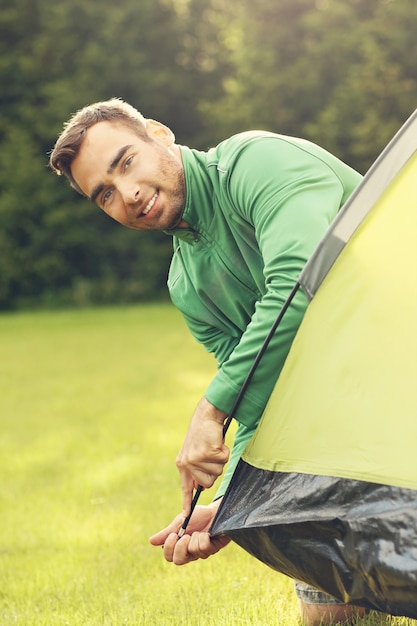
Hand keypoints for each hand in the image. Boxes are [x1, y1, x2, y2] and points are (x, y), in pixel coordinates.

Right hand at [149, 500, 230, 564]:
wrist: (214, 511)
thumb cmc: (198, 517)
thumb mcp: (180, 522)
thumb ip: (167, 533)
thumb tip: (151, 541)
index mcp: (180, 546)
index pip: (169, 557)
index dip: (169, 548)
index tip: (173, 535)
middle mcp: (190, 553)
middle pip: (179, 561)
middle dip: (181, 547)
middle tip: (186, 536)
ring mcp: (202, 553)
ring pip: (193, 551)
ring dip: (195, 538)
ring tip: (199, 531)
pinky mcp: (213, 549)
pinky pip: (204, 547)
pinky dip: (204, 537)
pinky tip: (207, 533)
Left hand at [176, 397, 228, 515]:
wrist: (206, 416)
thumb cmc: (203, 435)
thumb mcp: (194, 453)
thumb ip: (196, 470)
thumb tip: (201, 488)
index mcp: (182, 464)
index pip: (185, 487)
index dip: (187, 502)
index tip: (186, 515)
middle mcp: (187, 463)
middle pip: (207, 483)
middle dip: (214, 472)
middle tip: (211, 456)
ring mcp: (196, 458)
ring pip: (216, 472)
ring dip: (219, 460)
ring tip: (213, 447)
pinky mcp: (207, 452)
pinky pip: (223, 461)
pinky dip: (224, 452)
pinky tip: (217, 443)